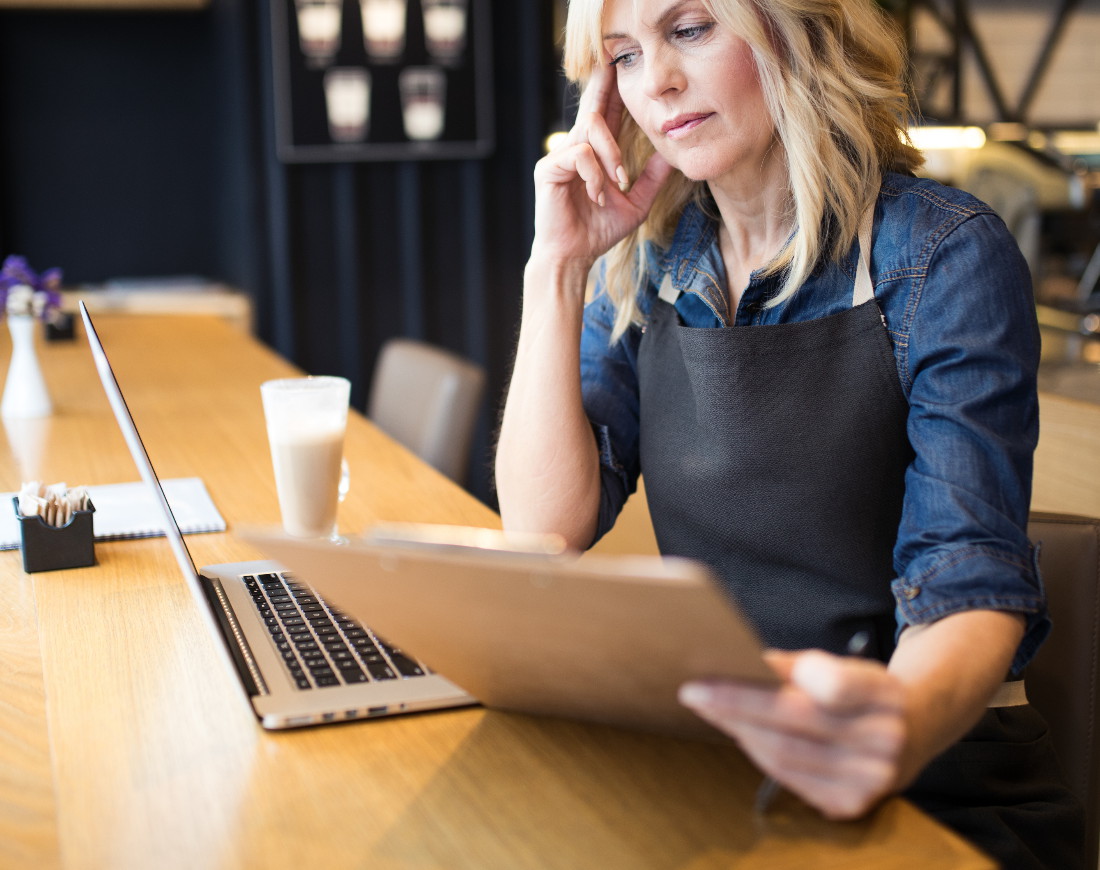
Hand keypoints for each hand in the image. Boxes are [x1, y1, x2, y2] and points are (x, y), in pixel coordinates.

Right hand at [531, 62, 672, 266]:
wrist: (574, 256)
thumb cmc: (599, 231)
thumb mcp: (636, 203)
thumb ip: (651, 178)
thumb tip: (672, 154)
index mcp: (595, 154)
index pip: (607, 114)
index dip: (614, 90)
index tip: (623, 66)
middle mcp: (575, 149)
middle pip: (593, 106)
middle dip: (604, 85)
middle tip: (613, 60)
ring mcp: (560, 157)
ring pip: (591, 130)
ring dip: (611, 153)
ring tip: (619, 181)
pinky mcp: (548, 169)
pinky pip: (579, 154)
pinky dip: (595, 174)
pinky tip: (598, 195)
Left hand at [680, 650, 908, 819]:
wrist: (913, 732)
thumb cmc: (862, 692)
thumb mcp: (843, 665)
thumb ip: (799, 665)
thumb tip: (745, 663)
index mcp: (885, 693)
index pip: (831, 683)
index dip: (785, 675)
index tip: (734, 664)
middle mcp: (886, 740)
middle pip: (793, 721)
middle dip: (736, 704)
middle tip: (695, 690)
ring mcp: (872, 779)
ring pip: (784, 754)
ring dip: (739, 729)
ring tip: (710, 708)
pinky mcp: (851, 805)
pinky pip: (788, 778)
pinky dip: (758, 753)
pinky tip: (740, 733)